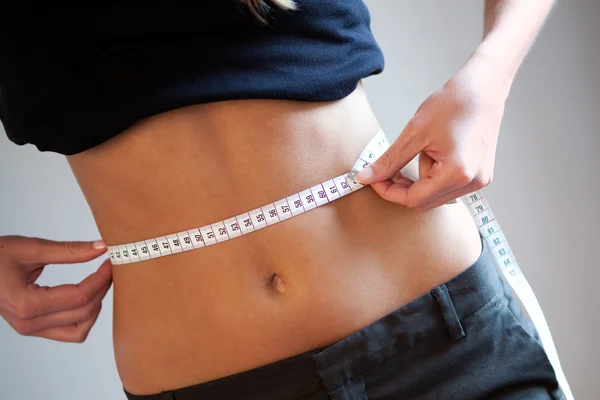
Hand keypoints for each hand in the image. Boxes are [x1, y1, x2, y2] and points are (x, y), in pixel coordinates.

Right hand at [0, 235, 111, 342]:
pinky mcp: (34, 329)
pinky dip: (84, 317)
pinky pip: (69, 332)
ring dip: (96, 306)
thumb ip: (69, 250)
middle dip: (102, 289)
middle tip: (109, 267)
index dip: (101, 279)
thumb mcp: (31, 248)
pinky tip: (87, 294)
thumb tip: (101, 248)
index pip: (79, 296)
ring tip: (99, 281)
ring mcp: (30, 329)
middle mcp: (29, 323)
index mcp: (27, 303)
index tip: (111, 261)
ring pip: (80, 330)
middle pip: (84, 312)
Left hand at [355, 59, 505, 210]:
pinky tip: (435, 152)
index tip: (373, 179)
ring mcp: (479, 181)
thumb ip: (389, 161)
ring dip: (419, 180)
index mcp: (457, 174)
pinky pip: (448, 186)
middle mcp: (472, 183)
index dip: (388, 191)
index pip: (413, 199)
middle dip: (402, 188)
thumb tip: (365, 178)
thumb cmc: (454, 103)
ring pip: (435, 195)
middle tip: (387, 169)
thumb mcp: (414, 133)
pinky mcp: (480, 175)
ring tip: (423, 149)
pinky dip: (434, 175)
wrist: (484, 87)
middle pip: (424, 201)